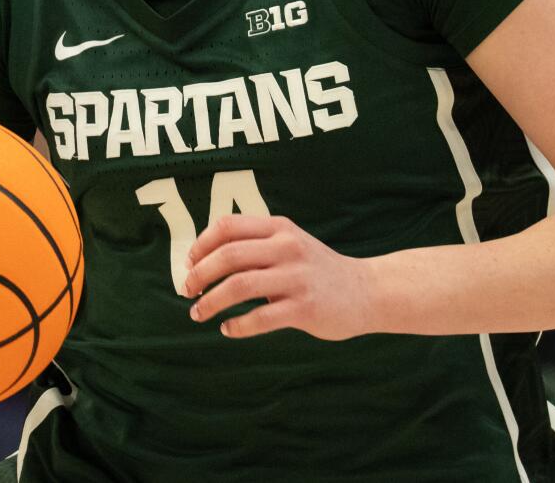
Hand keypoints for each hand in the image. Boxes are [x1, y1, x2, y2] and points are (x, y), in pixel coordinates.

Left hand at [183, 214, 376, 340]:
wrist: (367, 291)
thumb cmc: (318, 269)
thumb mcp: (290, 243)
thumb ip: (257, 245)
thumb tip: (205, 260)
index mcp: (279, 228)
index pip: (227, 226)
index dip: (201, 244)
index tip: (188, 263)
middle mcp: (287, 248)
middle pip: (228, 255)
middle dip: (199, 274)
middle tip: (186, 291)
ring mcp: (296, 277)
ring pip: (239, 286)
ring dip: (210, 302)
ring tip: (198, 313)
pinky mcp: (305, 307)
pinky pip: (260, 318)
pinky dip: (237, 325)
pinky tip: (228, 329)